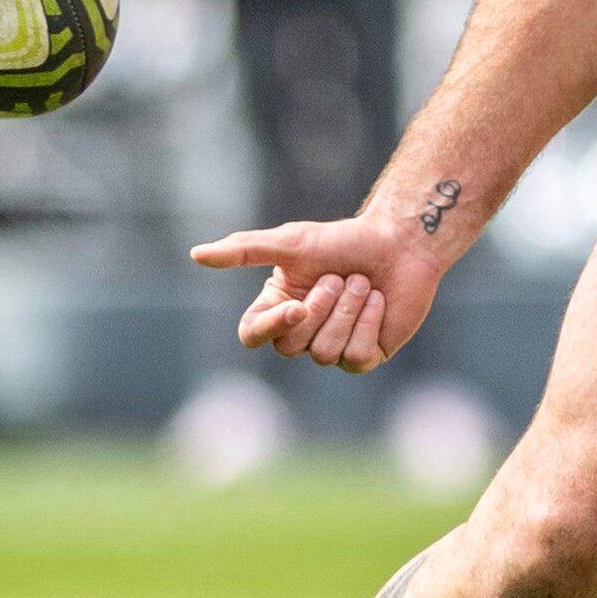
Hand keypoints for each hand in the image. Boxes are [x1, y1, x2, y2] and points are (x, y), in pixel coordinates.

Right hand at [189, 205, 449, 371]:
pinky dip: (369, 323)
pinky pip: (356, 357)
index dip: (271, 326)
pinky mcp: (364, 357)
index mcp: (277, 307)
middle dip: (322, 308)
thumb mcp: (292, 242)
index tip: (297, 307)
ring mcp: (333, 348)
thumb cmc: (344, 240)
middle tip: (340, 276)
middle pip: (291, 347)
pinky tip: (379, 302)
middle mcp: (301, 332)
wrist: (400, 243)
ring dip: (348, 311)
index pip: (252, 335)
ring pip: (325, 353)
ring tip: (363, 284)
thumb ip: (244, 250)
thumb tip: (195, 254)